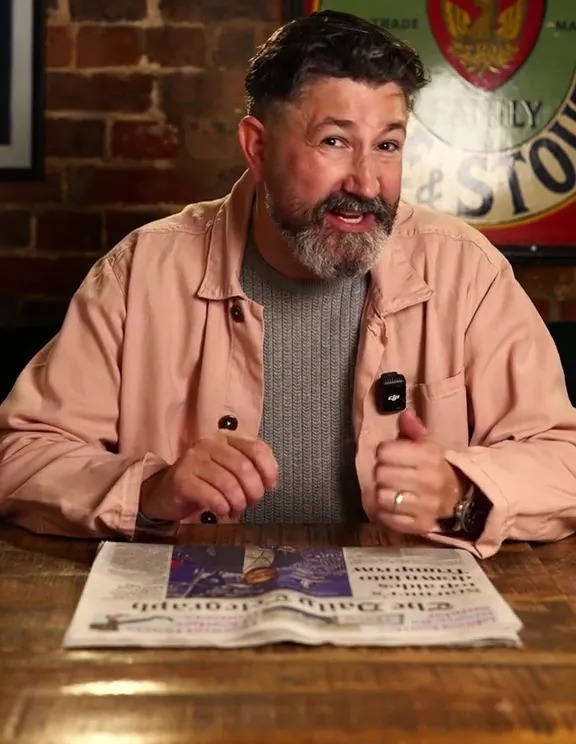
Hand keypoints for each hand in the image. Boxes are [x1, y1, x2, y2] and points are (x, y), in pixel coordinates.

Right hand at [140, 433, 278, 521]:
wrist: (165, 492)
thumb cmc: (204, 482)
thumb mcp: (228, 469)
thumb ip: (250, 469)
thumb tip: (270, 482)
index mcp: (226, 438)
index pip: (256, 448)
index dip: (269, 469)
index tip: (271, 487)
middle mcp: (209, 444)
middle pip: (244, 468)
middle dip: (253, 491)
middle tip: (251, 503)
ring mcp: (193, 460)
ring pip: (228, 484)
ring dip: (238, 503)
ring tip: (235, 510)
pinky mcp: (181, 479)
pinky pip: (211, 496)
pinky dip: (222, 508)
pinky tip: (222, 512)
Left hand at [373, 409, 468, 533]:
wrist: (462, 496)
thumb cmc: (437, 467)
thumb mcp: (429, 444)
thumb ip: (413, 429)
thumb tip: (405, 414)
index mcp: (429, 456)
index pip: (384, 451)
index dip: (385, 452)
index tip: (392, 455)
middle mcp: (428, 481)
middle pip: (380, 474)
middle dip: (382, 472)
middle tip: (392, 473)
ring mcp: (425, 506)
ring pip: (381, 497)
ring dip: (383, 493)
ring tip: (393, 489)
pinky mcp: (420, 525)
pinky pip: (387, 517)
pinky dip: (386, 511)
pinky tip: (395, 505)